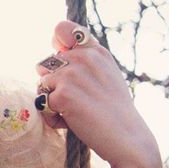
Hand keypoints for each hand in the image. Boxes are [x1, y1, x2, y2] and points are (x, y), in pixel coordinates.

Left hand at [34, 21, 157, 167]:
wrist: (127, 138)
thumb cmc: (113, 111)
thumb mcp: (105, 75)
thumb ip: (83, 62)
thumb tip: (48, 56)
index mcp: (96, 51)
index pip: (62, 29)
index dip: (55, 43)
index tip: (61, 60)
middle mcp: (83, 58)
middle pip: (45, 64)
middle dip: (54, 84)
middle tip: (78, 101)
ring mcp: (72, 75)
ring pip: (42, 84)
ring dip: (51, 102)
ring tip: (75, 111)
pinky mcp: (63, 94)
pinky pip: (42, 104)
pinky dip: (52, 117)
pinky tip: (72, 122)